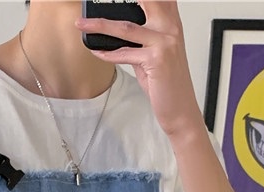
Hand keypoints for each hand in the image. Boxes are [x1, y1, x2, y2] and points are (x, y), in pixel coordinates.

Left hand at [76, 1, 202, 138]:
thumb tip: (116, 34)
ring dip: (100, 25)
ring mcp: (164, 42)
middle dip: (117, 2)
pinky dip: (107, 54)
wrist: (181, 110)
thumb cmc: (167, 84)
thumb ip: (139, 41)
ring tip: (83, 24)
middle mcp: (170, 29)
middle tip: (93, 6)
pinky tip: (96, 51)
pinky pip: (124, 53)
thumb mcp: (154, 56)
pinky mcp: (157, 59)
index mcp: (172, 24)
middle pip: (145, 1)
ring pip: (126, 27)